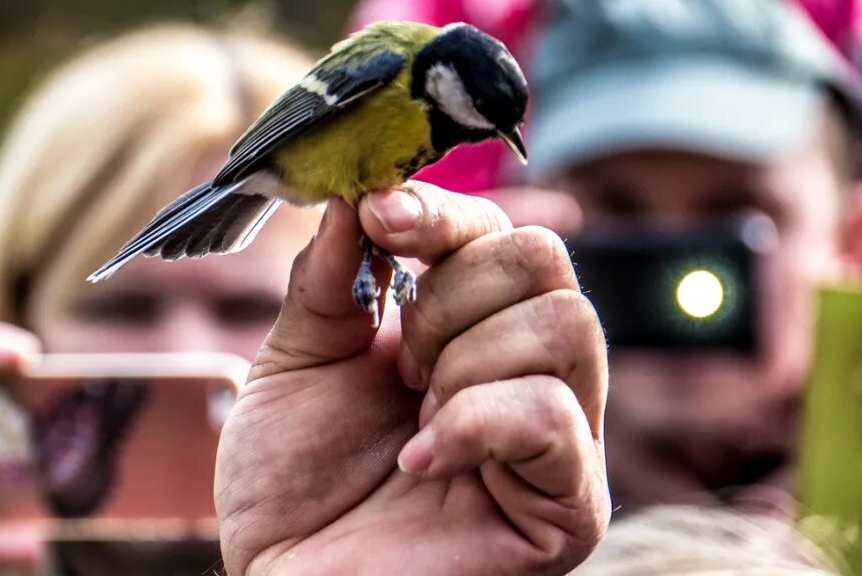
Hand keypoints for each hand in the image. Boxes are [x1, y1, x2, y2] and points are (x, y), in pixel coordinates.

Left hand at [216, 183, 609, 574]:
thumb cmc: (293, 483)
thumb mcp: (295, 362)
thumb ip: (330, 280)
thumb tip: (359, 194)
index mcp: (473, 329)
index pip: (500, 233)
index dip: (443, 214)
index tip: (382, 217)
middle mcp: (528, 371)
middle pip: (545, 262)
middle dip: (449, 300)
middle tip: (397, 365)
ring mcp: (558, 436)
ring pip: (564, 328)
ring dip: (462, 365)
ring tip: (414, 419)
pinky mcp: (568, 503)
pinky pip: (552, 416)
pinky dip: (473, 425)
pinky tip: (420, 460)